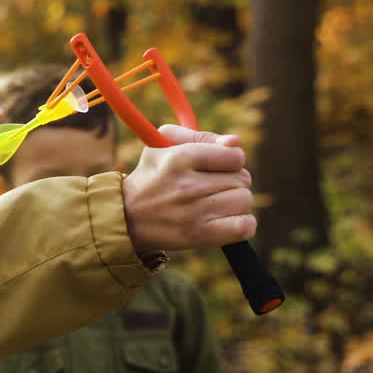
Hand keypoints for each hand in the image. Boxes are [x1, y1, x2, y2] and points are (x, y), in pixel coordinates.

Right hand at [121, 125, 255, 254]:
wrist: (127, 217)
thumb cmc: (151, 177)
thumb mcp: (162, 146)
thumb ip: (200, 137)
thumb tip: (235, 142)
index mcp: (179, 158)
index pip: (235, 156)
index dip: (231, 161)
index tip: (218, 168)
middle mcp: (187, 185)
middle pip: (242, 179)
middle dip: (232, 182)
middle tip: (212, 188)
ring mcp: (194, 212)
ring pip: (245, 201)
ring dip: (236, 203)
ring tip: (216, 205)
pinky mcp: (200, 235)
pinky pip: (244, 226)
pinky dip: (242, 224)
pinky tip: (227, 221)